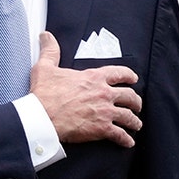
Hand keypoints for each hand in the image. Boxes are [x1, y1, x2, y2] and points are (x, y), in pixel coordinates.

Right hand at [29, 31, 141, 147]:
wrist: (42, 117)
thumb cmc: (44, 94)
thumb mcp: (45, 67)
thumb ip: (50, 51)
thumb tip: (46, 36)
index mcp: (93, 78)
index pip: (119, 73)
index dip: (129, 75)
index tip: (133, 78)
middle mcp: (104, 94)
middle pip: (129, 96)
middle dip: (135, 101)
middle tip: (136, 104)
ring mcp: (105, 112)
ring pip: (129, 116)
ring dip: (134, 121)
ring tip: (135, 124)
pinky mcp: (102, 129)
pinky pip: (120, 135)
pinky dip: (126, 139)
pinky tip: (128, 142)